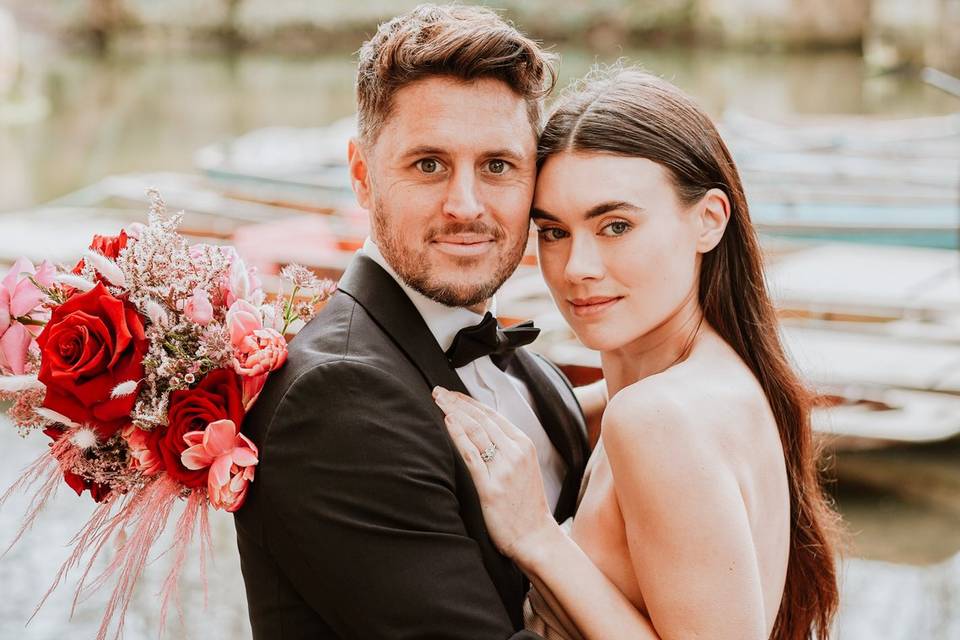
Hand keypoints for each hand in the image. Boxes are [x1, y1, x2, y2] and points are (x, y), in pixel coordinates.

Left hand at [433, 387, 558, 562]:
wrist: (536, 537)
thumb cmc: (526, 505)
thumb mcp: (524, 468)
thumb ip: (507, 448)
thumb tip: (481, 431)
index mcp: (524, 444)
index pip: (492, 415)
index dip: (469, 401)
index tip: (451, 394)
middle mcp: (516, 452)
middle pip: (481, 419)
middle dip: (457, 402)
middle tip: (437, 391)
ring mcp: (504, 469)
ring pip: (476, 431)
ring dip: (454, 412)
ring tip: (437, 401)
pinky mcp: (492, 487)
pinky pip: (472, 455)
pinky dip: (458, 436)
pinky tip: (447, 422)